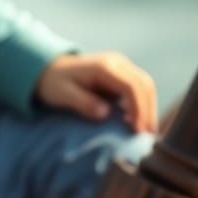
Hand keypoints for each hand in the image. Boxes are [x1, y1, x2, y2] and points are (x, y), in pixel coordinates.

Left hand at [35, 51, 157, 132]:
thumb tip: (105, 114)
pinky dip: (143, 104)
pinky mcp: (122, 73)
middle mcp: (116, 62)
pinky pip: (139, 87)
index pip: (130, 87)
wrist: (49, 69)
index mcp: (103, 66)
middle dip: (148, 110)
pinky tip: (138, 121)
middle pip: (144, 84)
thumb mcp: (62, 94)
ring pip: (146, 85)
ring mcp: (121, 66)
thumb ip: (83, 103)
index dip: (138, 109)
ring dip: (149, 107)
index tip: (137, 130)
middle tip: (147, 135)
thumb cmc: (54, 83)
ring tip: (146, 132)